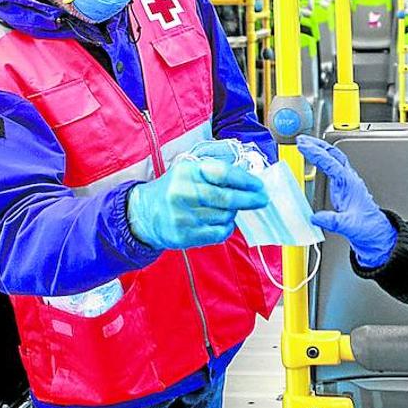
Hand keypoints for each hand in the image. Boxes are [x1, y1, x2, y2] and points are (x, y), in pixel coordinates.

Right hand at [128, 161, 267, 249]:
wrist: (145, 214)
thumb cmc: (175, 189)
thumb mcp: (190, 172)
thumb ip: (216, 171)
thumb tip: (249, 174)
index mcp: (187, 171)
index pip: (222, 173)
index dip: (244, 179)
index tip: (259, 185)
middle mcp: (182, 192)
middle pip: (226, 197)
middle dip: (249, 199)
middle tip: (262, 200)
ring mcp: (182, 216)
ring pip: (224, 216)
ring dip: (233, 213)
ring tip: (229, 210)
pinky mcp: (183, 235)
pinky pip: (217, 233)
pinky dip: (226, 228)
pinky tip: (223, 223)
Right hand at [297, 135, 396, 267]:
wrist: (377, 235)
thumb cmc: (368, 228)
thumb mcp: (349, 226)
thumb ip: (333, 221)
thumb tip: (316, 217)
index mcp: (349, 184)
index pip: (331, 163)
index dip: (316, 153)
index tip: (304, 145)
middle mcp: (349, 180)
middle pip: (334, 154)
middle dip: (317, 145)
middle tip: (302, 140)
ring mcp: (348, 183)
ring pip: (335, 159)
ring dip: (321, 150)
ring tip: (306, 145)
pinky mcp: (345, 188)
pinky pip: (334, 168)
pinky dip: (323, 161)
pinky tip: (316, 162)